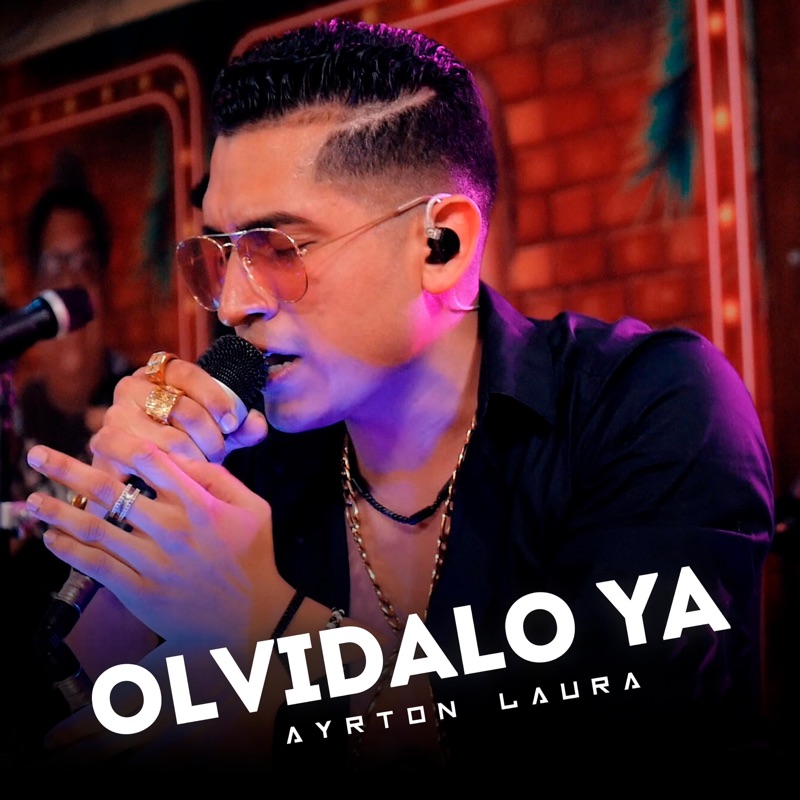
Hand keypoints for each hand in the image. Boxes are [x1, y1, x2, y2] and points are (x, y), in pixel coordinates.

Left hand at [26, 430, 291, 646]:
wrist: (254, 617)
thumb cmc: (254, 556)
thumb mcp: (253, 507)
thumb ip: (219, 478)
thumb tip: (181, 456)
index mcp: (198, 503)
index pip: (149, 459)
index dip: (117, 442)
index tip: (97, 435)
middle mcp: (171, 528)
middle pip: (109, 489)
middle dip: (67, 469)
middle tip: (36, 455)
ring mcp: (153, 561)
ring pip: (94, 528)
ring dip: (57, 511)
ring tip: (31, 500)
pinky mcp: (141, 592)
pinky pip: (96, 567)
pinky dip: (70, 551)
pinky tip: (52, 539)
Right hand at [104, 358, 266, 464]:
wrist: (145, 472)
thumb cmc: (189, 443)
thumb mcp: (218, 430)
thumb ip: (242, 426)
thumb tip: (257, 425)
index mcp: (160, 372)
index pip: (190, 375)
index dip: (217, 399)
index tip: (232, 424)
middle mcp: (131, 387)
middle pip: (183, 409)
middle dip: (210, 438)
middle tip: (218, 455)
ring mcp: (113, 416)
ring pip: (167, 439)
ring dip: (193, 460)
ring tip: (202, 469)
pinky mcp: (103, 446)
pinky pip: (142, 460)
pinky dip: (166, 473)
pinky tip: (179, 481)